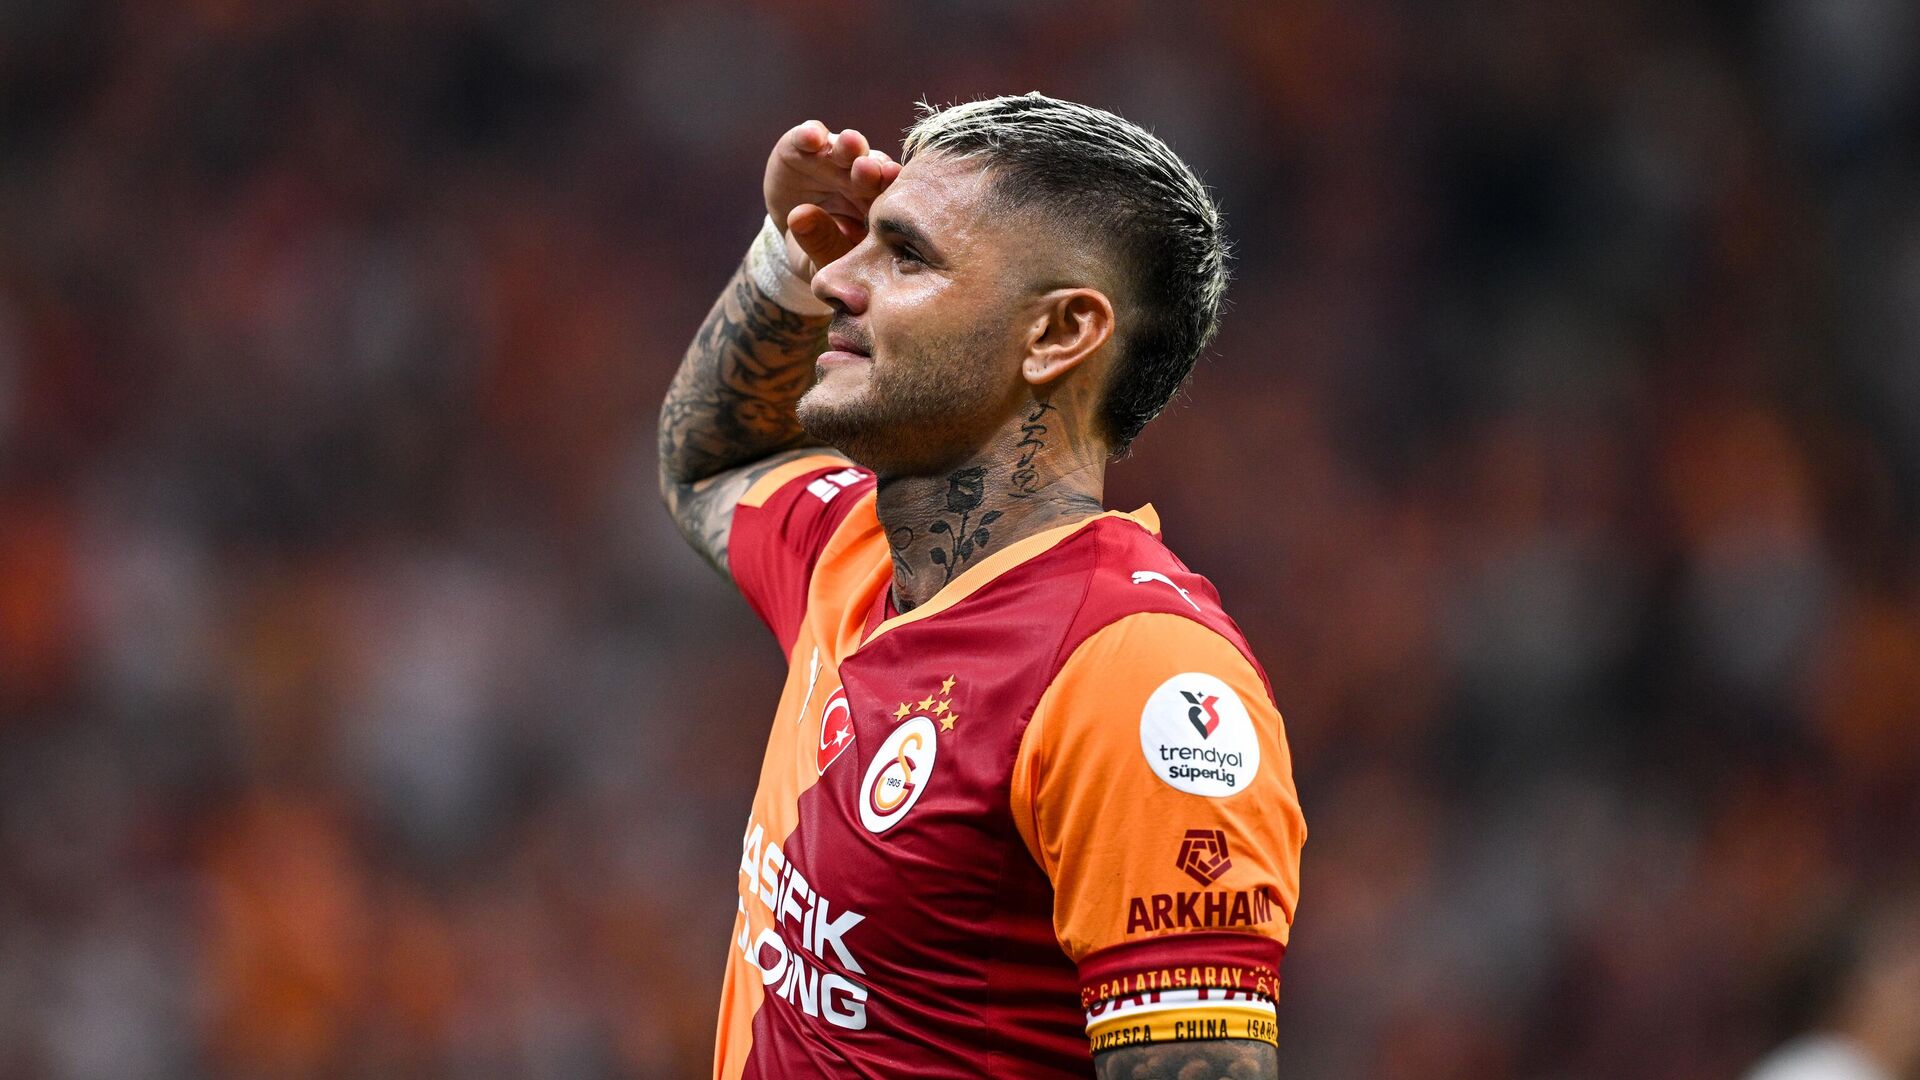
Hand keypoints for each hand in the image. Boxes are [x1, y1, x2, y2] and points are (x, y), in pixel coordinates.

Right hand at [763, 121, 900, 278]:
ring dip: (849, 145)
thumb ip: (824, 246)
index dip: (891, 187)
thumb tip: (808, 221)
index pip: (890, 195)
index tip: (892, 181)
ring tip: (850, 143)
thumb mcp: (822, 263)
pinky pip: (807, 137)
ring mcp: (832, 159)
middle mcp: (859, 177)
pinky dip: (809, 134)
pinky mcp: (801, 147)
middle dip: (872, 166)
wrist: (791, 235)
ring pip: (845, 147)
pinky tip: (811, 138)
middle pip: (873, 167)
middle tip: (869, 169)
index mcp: (877, 205)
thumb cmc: (821, 253)